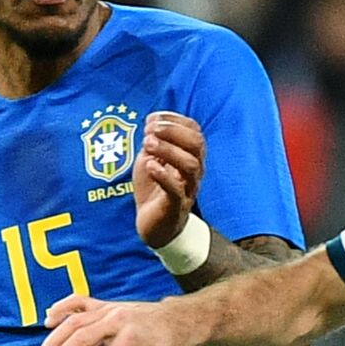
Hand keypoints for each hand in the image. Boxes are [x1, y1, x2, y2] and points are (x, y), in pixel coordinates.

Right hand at [35, 294, 192, 345]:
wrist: (178, 318)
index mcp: (132, 339)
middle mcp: (118, 320)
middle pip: (82, 338)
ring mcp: (110, 309)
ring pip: (75, 320)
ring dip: (54, 339)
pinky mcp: (105, 304)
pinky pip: (79, 301)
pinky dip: (62, 308)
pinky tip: (48, 320)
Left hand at [135, 111, 205, 248]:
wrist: (154, 225)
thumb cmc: (154, 189)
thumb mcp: (151, 159)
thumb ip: (153, 141)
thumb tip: (152, 121)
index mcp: (190, 155)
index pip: (194, 130)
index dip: (174, 119)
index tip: (151, 119)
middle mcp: (194, 170)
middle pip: (197, 144)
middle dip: (172, 131)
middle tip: (149, 131)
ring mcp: (187, 188)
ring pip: (190, 165)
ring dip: (168, 150)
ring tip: (147, 145)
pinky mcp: (176, 206)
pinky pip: (177, 190)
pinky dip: (163, 175)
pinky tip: (150, 166)